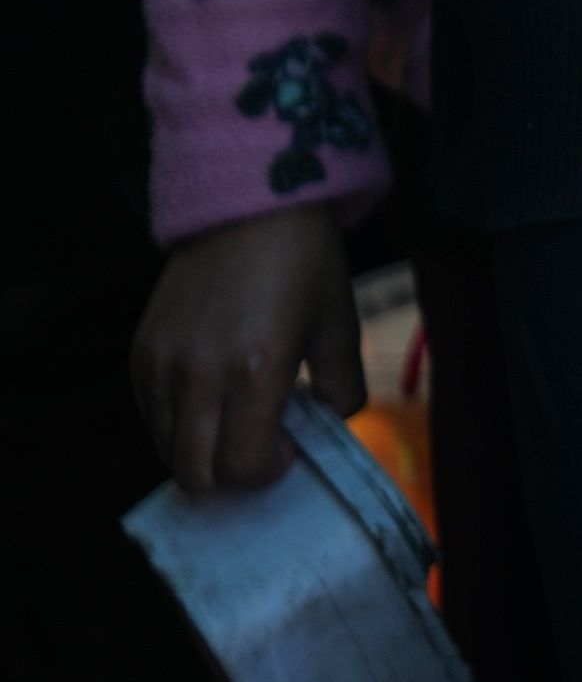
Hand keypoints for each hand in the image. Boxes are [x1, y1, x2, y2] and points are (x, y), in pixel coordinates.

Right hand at [131, 206, 361, 494]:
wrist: (248, 207)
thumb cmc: (305, 264)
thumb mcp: (341, 325)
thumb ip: (343, 389)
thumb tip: (327, 429)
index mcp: (256, 370)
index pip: (242, 465)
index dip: (267, 471)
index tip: (289, 444)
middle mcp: (199, 374)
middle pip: (194, 474)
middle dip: (231, 475)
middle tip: (261, 442)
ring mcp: (161, 364)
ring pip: (167, 450)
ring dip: (203, 450)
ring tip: (238, 415)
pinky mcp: (140, 351)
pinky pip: (151, 416)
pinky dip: (179, 424)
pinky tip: (213, 395)